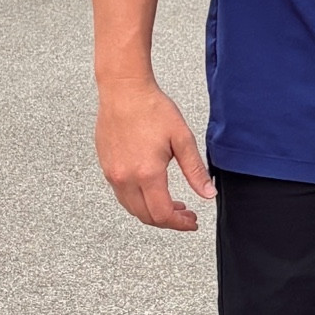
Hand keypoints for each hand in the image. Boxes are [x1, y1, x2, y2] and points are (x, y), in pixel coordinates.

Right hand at [95, 78, 215, 230]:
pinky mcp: (106, 167)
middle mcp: (124, 178)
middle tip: (187, 215)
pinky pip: (122, 195)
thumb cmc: (152, 109)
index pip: (162, 214)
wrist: (123, 91)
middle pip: (146, 216)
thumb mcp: (182, 139)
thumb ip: (195, 170)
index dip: (180, 223)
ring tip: (174, 205)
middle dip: (169, 221)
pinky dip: (139, 201)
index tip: (192, 221)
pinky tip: (154, 191)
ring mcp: (112, 174)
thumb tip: (208, 194)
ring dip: (153, 213)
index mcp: (147, 173)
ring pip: (132, 208)